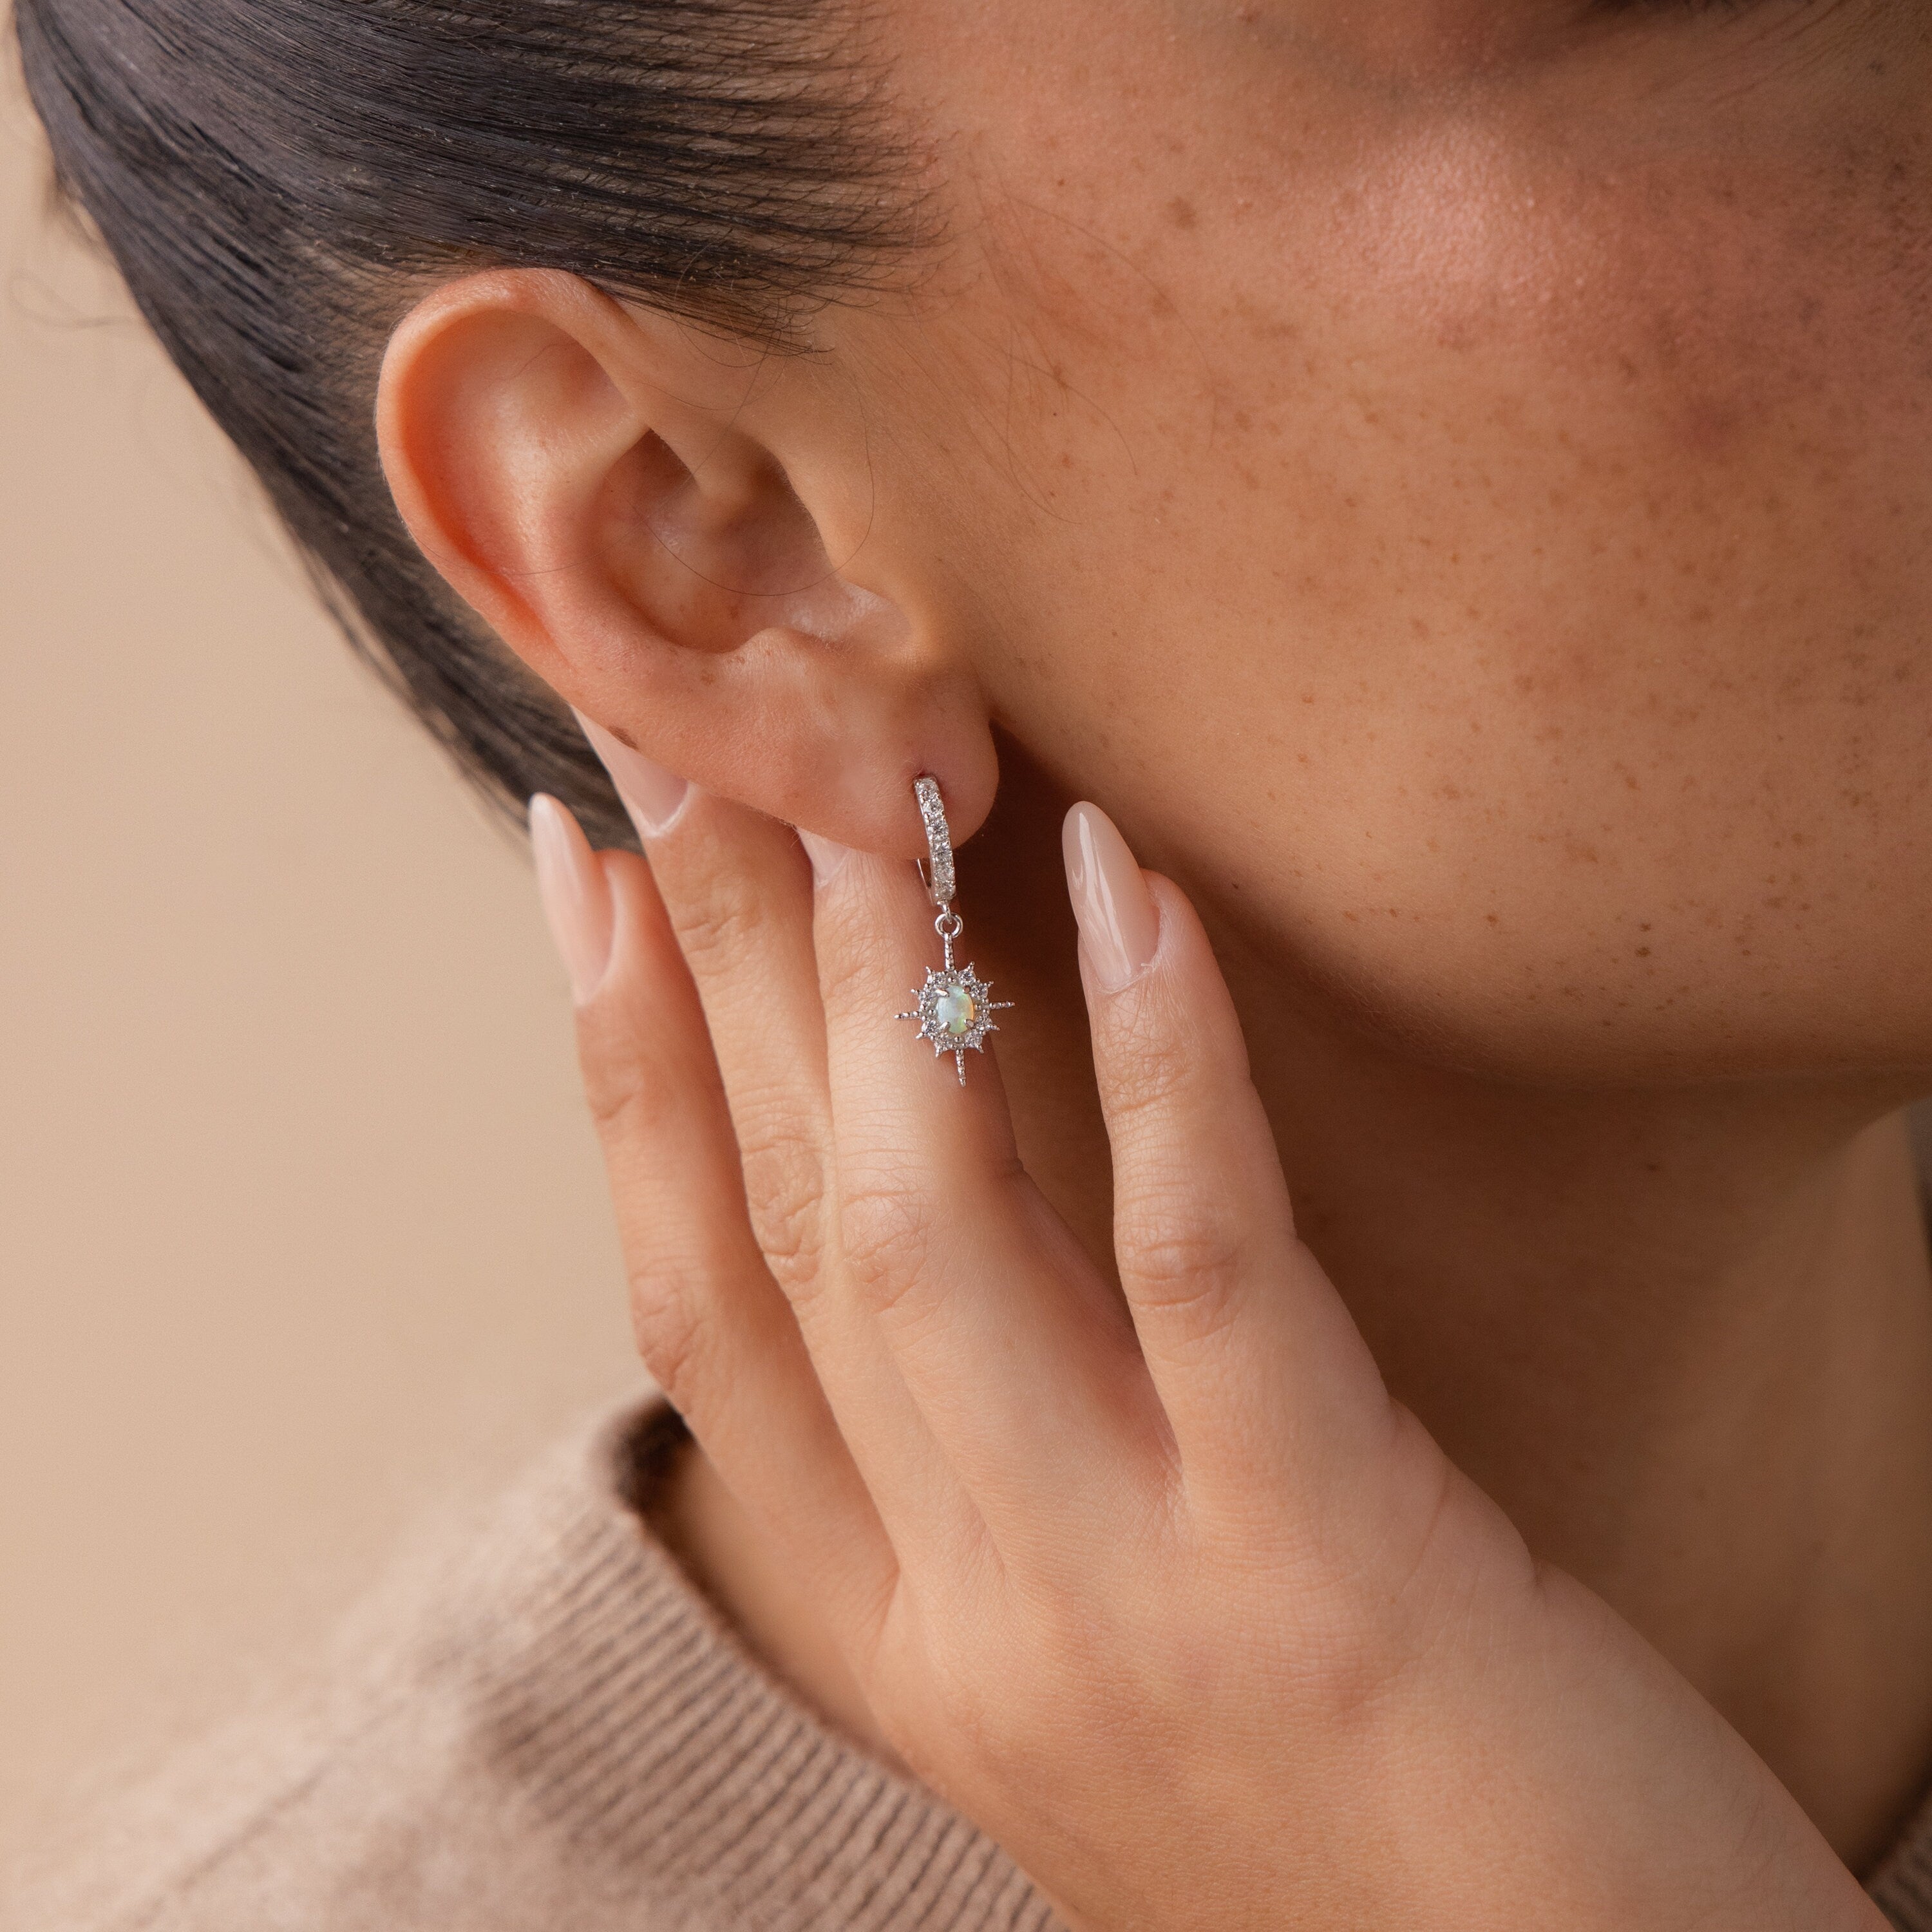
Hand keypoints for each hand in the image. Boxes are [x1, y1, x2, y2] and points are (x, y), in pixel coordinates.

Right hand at [528, 776, 1880, 1931]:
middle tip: (683, 741)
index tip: (577, 879)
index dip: (615, 1075)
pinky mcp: (1324, 1562)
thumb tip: (952, 1205)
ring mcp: (1125, 1595)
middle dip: (716, 961)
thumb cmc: (1354, 1818)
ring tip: (881, 779)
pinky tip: (1125, 886)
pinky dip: (1152, 1057)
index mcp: (900, 1637)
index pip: (696, 1310)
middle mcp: (966, 1617)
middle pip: (790, 1227)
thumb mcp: (1111, 1645)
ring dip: (893, 984)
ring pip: (933, 1237)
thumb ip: (1010, 1463)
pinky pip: (1202, 1258)